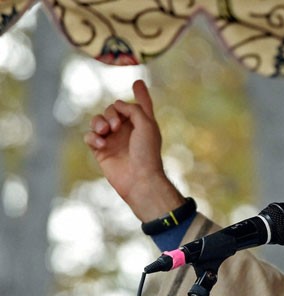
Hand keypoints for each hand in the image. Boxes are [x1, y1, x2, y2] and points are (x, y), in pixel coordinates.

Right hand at [84, 79, 184, 220]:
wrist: (139, 178)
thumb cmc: (147, 152)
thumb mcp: (146, 124)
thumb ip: (133, 108)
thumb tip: (118, 104)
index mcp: (141, 123)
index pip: (140, 106)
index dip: (140, 94)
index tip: (137, 83)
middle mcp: (127, 130)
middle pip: (112, 109)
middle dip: (111, 113)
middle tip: (116, 126)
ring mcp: (113, 140)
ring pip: (97, 121)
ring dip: (99, 122)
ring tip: (105, 132)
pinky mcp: (101, 150)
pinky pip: (89, 136)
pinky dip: (92, 137)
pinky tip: (101, 144)